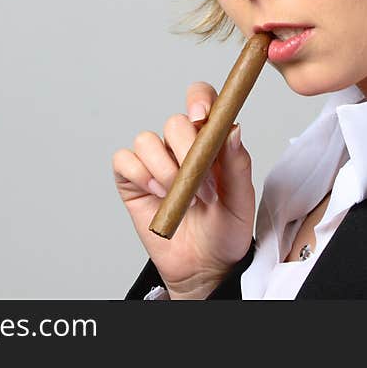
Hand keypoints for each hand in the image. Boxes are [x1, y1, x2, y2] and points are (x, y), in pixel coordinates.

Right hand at [112, 81, 254, 298]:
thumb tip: (233, 128)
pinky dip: (141, 175)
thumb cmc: (226, 231)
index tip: (202, 117)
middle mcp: (180, 146)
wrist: (206, 268)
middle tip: (205, 189)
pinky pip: (125, 160)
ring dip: (166, 171)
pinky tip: (158, 195)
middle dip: (188, 154)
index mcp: (210, 141)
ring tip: (183, 199)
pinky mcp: (133, 181)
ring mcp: (154, 162)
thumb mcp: (242, 200)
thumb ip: (238, 163)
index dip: (199, 99)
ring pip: (147, 140)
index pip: (201, 100)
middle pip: (174, 122)